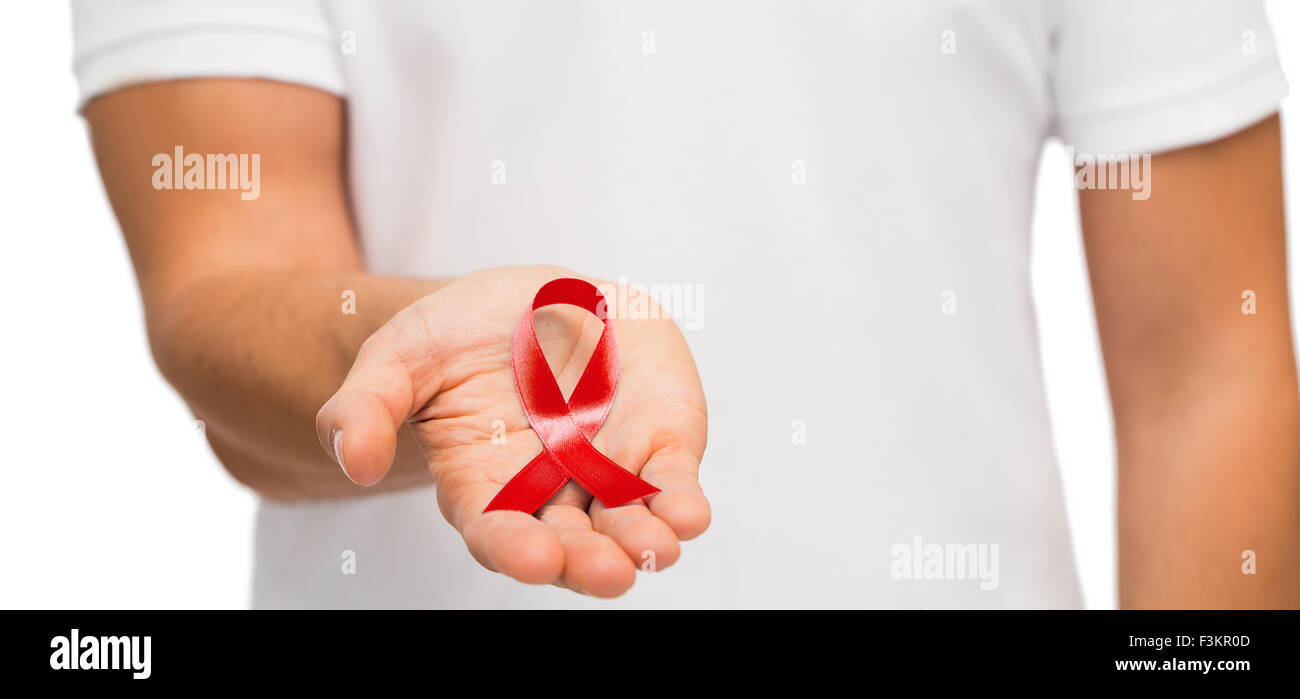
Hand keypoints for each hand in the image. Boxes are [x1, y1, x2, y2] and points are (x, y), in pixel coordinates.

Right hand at [316, 266, 709, 596]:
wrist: (529, 301)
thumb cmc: (456, 338)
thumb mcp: (398, 359)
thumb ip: (366, 408)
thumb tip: (357, 462)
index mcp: (484, 486)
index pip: (498, 533)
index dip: (516, 550)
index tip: (535, 561)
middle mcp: (549, 492)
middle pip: (571, 544)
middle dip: (590, 561)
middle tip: (607, 573)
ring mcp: (607, 469)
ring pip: (628, 520)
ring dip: (643, 540)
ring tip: (655, 549)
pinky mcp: (656, 439)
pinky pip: (672, 477)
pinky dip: (682, 499)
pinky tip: (688, 514)